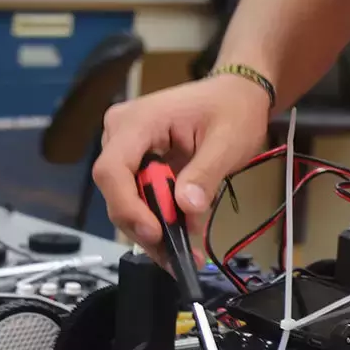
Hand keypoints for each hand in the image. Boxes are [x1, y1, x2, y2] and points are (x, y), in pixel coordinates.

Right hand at [92, 73, 272, 253]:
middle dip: (145, 226)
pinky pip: (139, 197)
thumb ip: (205, 174)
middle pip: (116, 191)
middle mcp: (120, 133)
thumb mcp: (227, 142)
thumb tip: (187, 208)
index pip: (112, 169)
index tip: (157, 233)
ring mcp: (125, 148)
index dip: (127, 206)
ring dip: (153, 229)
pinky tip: (181, 235)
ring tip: (185, 252)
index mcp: (138, 121)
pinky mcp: (136, 163)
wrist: (236, 95)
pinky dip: (158, 219)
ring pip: (126, 200)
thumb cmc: (232, 109)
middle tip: (179, 255)